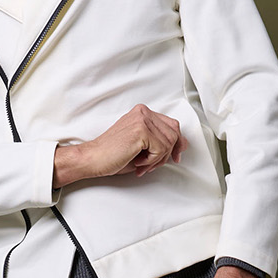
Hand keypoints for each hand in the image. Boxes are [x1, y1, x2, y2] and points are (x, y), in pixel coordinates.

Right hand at [53, 104, 187, 185]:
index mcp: (143, 113)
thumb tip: (184, 144)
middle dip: (167, 154)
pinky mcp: (141, 130)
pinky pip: (161, 149)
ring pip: (169, 142)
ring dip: (158, 160)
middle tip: (151, 165)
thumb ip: (162, 143)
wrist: (93, 159)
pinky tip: (138, 162)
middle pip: (174, 133)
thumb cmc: (113, 155)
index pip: (172, 125)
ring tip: (142, 164)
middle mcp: (143, 112)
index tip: (172, 158)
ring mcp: (142, 119)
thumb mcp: (143, 148)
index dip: (176, 144)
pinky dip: (152, 161)